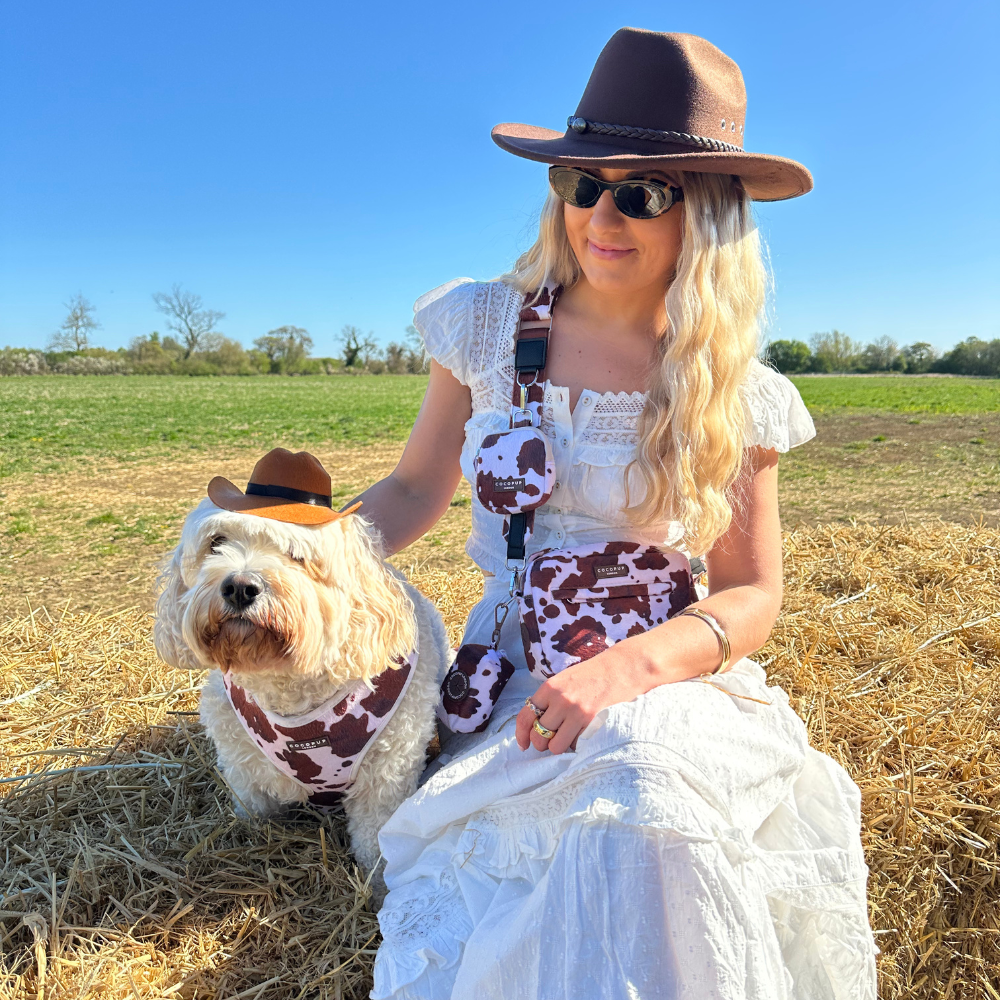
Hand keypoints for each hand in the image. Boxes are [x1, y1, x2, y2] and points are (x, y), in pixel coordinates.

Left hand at [515, 644, 647, 754]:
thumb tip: (534, 725)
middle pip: (539, 735)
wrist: (620, 669)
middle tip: (549, 740)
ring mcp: (576, 712)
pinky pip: (575, 745)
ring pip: (555, 746)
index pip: (525, 716)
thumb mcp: (563, 681)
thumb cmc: (591, 676)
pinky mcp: (592, 722)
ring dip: (559, 746)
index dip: (521, 734)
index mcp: (549, 688)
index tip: (523, 744)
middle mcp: (560, 700)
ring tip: (566, 738)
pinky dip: (576, 744)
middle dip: (541, 743)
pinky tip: (581, 734)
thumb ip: (548, 700)